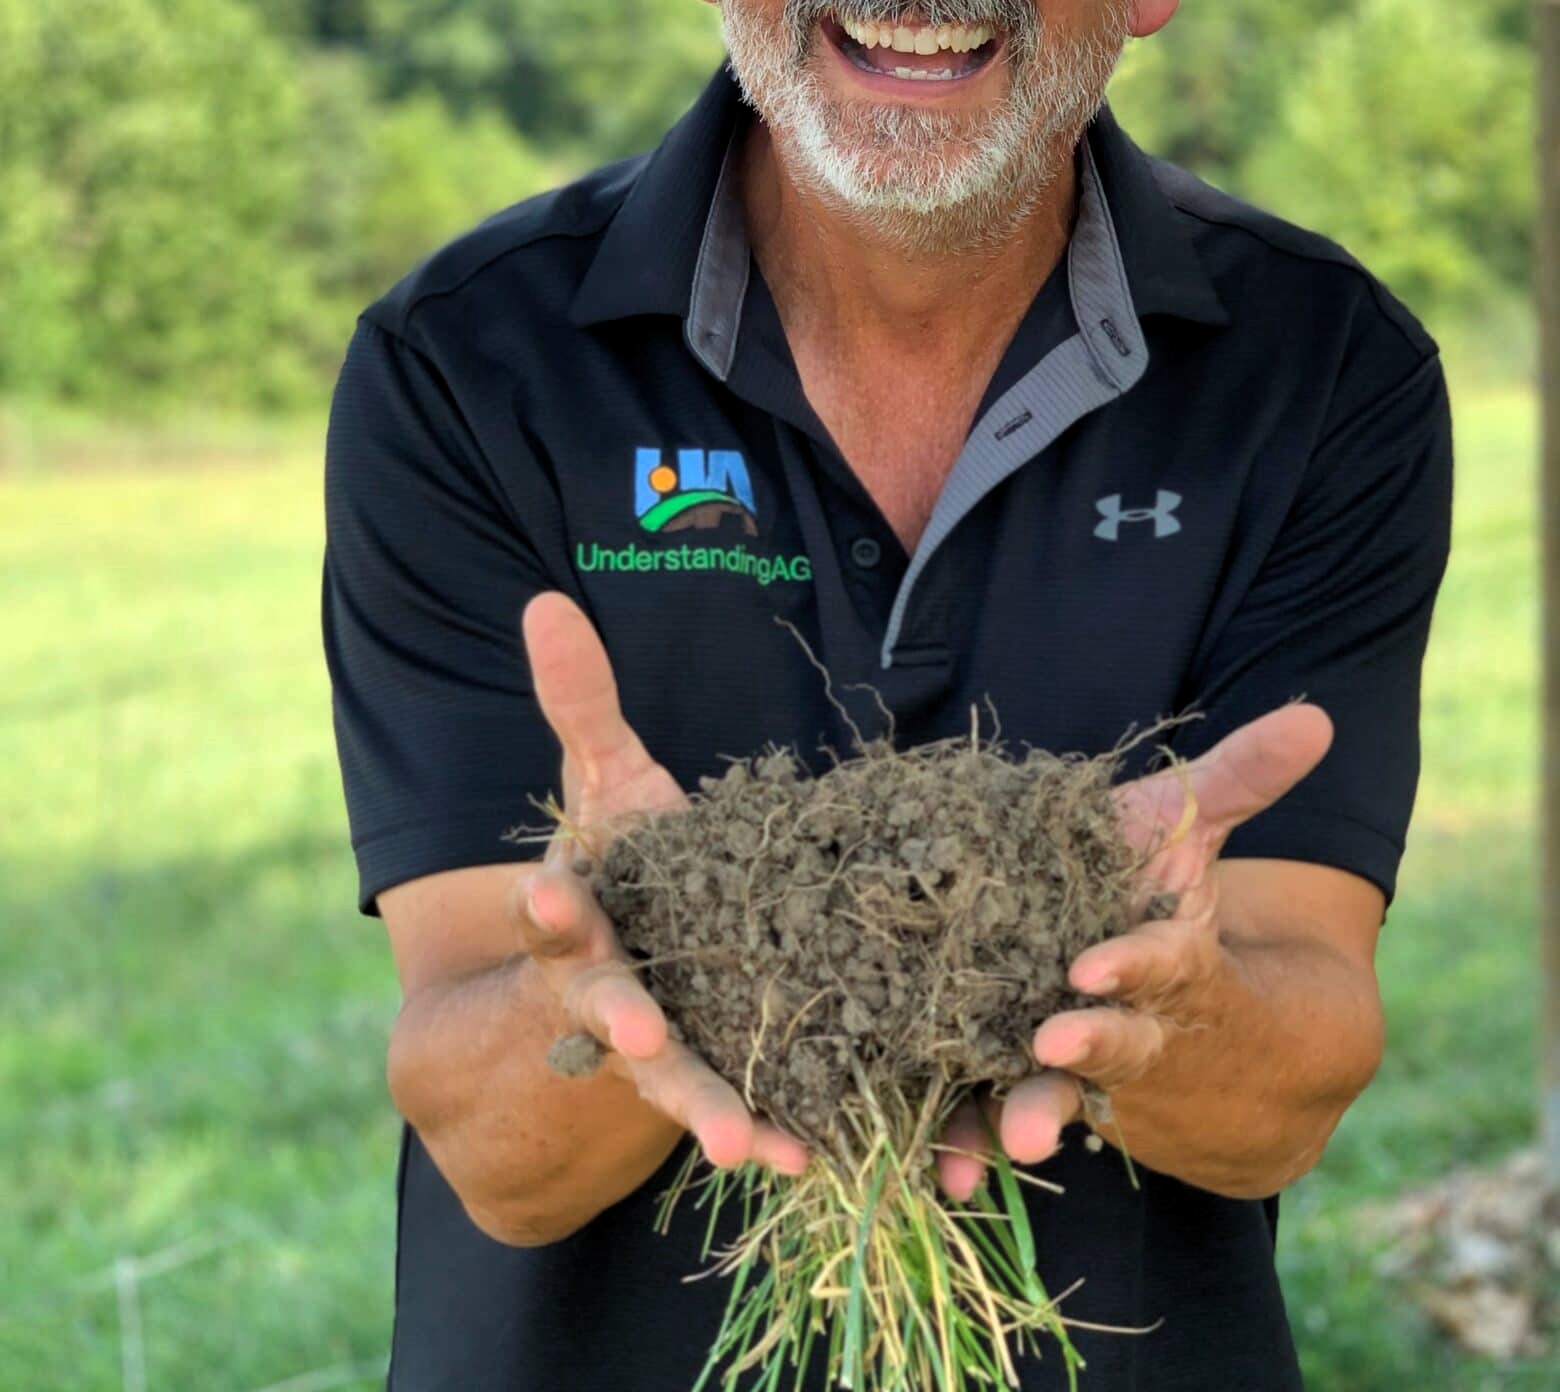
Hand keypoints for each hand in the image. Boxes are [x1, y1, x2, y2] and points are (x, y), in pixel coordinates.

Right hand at [515, 591, 809, 1178]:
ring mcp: (663, 1037)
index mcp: (579, 917)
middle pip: (612, 1010)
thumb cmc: (627, 849)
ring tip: (753, 1147)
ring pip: (678, 1079)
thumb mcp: (604, 776)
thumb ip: (579, 700)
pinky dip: (777, 1129)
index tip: (547, 897)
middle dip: (628, 1024)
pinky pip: (746, 1100)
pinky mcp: (722, 1064)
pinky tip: (814, 1156)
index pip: (553, 912)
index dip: (548, 907)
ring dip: (709, 1108)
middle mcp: (610, 986)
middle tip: (647, 1042)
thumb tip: (545, 603)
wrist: (640, 939)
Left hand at [934, 702, 1332, 1200]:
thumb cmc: (1182, 905)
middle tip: (1053, 1041)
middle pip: (1118, 1044)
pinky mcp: (1036, 1092)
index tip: (1096, 966)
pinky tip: (944, 1175)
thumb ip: (1244, 778)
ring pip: (1062, 1096)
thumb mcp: (1199, 837)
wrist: (1223, 1053)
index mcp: (1180, 964)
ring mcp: (1091, 1074)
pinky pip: (1002, 1123)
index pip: (1168, 965)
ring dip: (1032, 1113)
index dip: (1138, 965)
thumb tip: (1318, 714)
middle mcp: (1142, 1029)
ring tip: (1011, 1137)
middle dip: (1090, 1047)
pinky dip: (974, 1148)